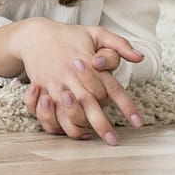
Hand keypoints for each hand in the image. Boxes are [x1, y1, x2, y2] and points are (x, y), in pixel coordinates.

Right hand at [18, 21, 143, 144]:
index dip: (126, 105)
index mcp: (88, 63)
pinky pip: (47, 114)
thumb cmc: (69, 36)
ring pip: (66, 113)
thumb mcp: (96, 33)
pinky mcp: (41, 92)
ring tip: (91, 136)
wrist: (34, 35)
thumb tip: (139, 57)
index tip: (137, 122)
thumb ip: (119, 44)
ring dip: (78, 127)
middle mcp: (70, 76)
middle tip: (114, 141)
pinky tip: (72, 130)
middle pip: (89, 105)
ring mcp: (54, 85)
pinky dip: (57, 125)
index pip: (111, 87)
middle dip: (102, 125)